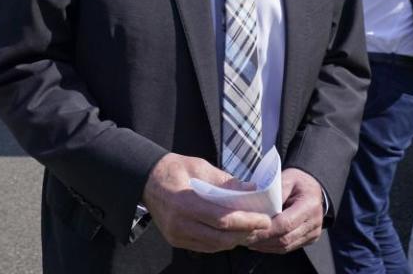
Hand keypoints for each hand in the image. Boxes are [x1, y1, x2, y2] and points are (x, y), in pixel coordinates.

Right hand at [142, 153, 271, 252]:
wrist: (147, 179)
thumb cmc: (175, 169)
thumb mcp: (201, 166)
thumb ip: (225, 180)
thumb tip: (252, 189)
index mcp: (185, 203)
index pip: (223, 219)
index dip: (247, 221)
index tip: (265, 218)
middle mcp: (179, 223)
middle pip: (221, 238)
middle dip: (246, 233)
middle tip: (263, 224)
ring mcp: (176, 235)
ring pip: (214, 246)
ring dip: (235, 239)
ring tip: (251, 228)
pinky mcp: (176, 240)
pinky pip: (204, 246)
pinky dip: (221, 241)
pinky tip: (232, 232)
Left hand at [246, 168, 323, 253]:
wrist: (313, 188)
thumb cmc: (297, 181)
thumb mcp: (286, 179)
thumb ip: (274, 193)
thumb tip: (257, 209)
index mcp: (309, 205)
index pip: (285, 224)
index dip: (265, 230)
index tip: (248, 229)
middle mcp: (314, 222)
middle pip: (284, 238)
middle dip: (261, 240)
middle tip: (242, 237)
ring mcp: (313, 233)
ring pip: (285, 246)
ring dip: (264, 245)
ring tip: (247, 240)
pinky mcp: (309, 239)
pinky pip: (288, 248)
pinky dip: (271, 247)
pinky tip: (258, 243)